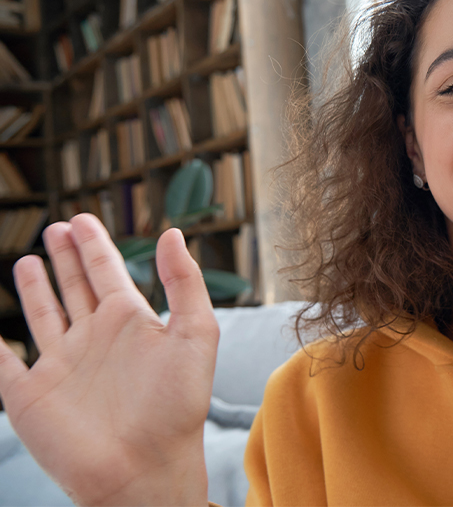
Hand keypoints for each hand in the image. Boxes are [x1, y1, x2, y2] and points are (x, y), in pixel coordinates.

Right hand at [0, 214, 218, 505]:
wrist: (145, 469)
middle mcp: (94, 339)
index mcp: (130, 322)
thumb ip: (185, 283)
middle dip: (66, 257)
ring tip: (29, 258)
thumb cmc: (177, 405)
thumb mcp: (196, 334)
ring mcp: (61, 365)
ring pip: (43, 315)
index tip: (82, 219)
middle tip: (57, 226)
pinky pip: (1, 362)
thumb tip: (172, 234)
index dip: (94, 245)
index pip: (107, 271)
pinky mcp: (29, 395)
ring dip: (35, 288)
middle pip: (75, 286)